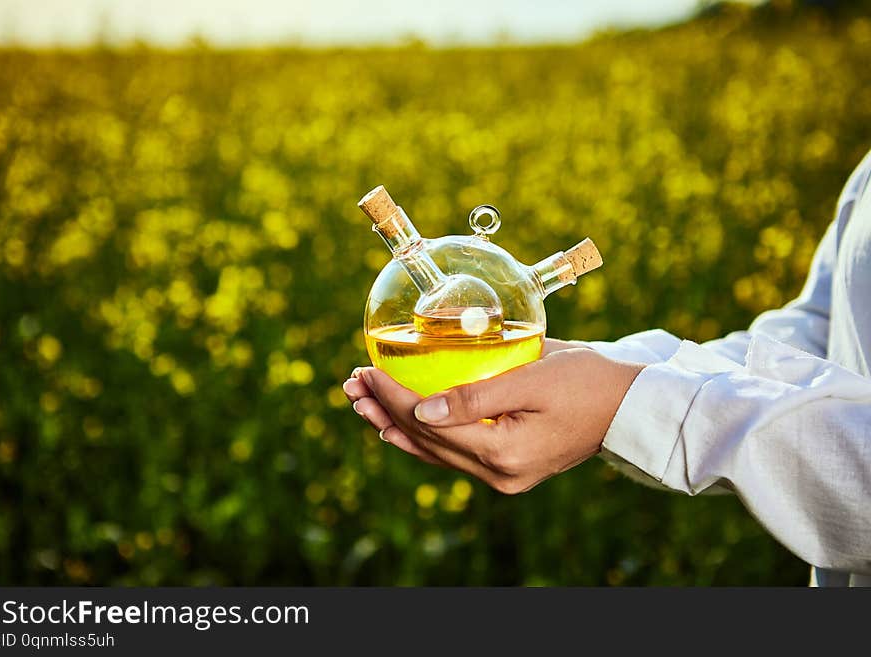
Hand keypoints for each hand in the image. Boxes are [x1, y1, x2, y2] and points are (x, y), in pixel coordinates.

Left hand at [342, 346, 642, 493]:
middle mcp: (499, 474)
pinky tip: (397, 426)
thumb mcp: (533, 377)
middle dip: (385, 409)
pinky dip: (422, 438)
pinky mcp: (506, 468)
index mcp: (505, 453)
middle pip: (425, 440)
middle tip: (352, 384)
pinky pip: (451, 455)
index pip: (431, 422)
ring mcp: (502, 476)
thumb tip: (422, 409)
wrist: (626, 406)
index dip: (393, 395)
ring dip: (394, 426)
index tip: (367, 369)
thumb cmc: (586, 380)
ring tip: (361, 403)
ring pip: (433, 452)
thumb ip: (476, 396)